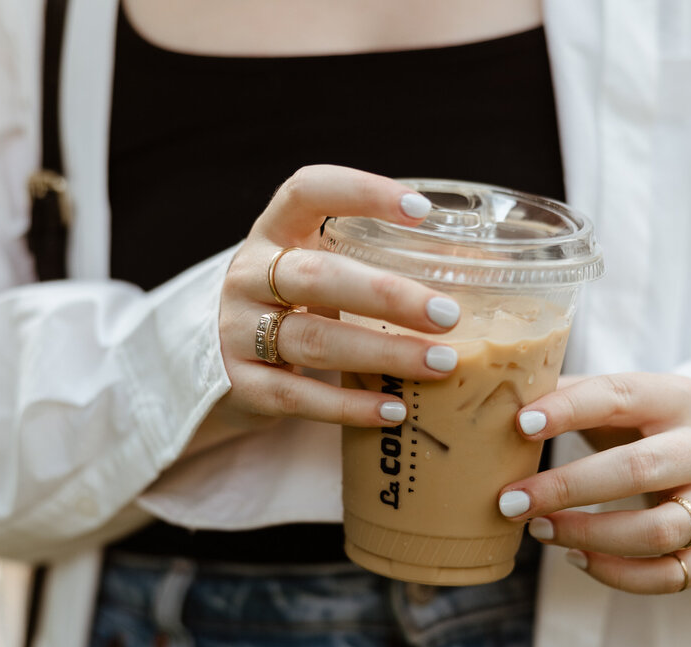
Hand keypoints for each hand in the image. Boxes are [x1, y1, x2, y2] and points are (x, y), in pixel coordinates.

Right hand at [211, 165, 461, 432]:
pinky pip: (299, 396)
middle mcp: (249, 276)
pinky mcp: (241, 384)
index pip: (307, 191)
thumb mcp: (318, 270)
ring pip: (314, 340)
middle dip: (387, 295)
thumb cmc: (290, 306)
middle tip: (448, 313)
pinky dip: (350, 406)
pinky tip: (394, 411)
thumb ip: (370, 261)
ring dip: (383, 353)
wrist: (216, 361)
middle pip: (317, 277)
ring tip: (441, 363)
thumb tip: (474, 264)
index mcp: (273, 234)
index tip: (421, 210)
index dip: (361, 192)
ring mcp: (238, 331)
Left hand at [498, 373, 690, 593]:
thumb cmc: (646, 424)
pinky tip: (575, 558)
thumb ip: (567, 395)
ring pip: (658, 531)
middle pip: (637, 470)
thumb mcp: (621, 399)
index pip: (619, 398)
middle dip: (566, 488)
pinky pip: (670, 576)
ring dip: (589, 535)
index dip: (568, 410)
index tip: (519, 426)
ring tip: (538, 529)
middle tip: (509, 501)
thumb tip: (495, 401)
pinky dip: (618, 575)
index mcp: (678, 398)